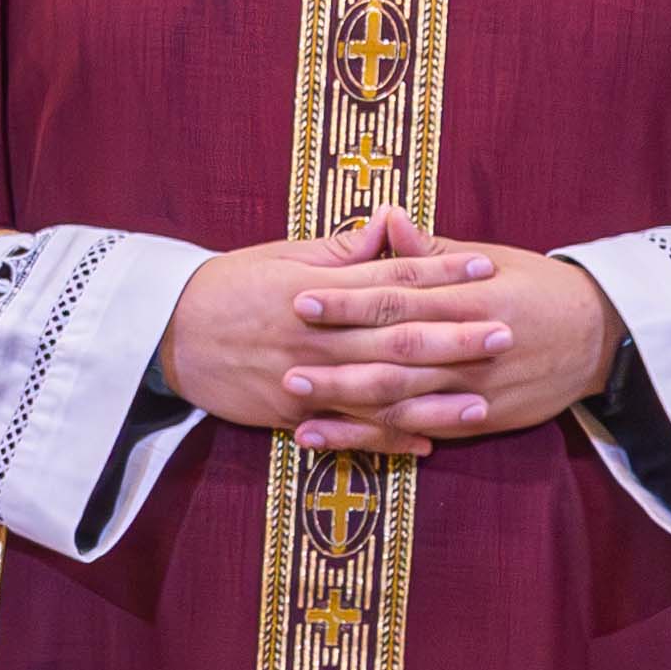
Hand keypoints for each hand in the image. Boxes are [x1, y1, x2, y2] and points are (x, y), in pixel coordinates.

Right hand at [159, 210, 505, 456]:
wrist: (165, 334)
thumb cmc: (224, 286)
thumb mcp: (278, 256)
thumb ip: (338, 251)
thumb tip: (387, 226)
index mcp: (317, 289)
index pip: (390, 277)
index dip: (440, 271)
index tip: (484, 265)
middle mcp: (317, 335)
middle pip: (398, 336)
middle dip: (455, 335)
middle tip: (505, 331)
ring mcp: (306, 378)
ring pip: (381, 391)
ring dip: (435, 397)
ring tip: (484, 399)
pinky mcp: (291, 413)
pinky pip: (347, 431)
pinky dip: (387, 440)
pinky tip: (428, 444)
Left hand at [277, 227, 621, 453]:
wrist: (601, 337)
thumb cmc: (537, 288)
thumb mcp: (489, 260)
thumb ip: (430, 251)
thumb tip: (385, 217)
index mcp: (466, 298)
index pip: (397, 298)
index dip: (347, 301)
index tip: (300, 297)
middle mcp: (468, 346)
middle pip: (393, 354)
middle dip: (337, 359)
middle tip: (284, 361)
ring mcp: (474, 388)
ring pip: (403, 400)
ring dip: (348, 405)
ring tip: (297, 407)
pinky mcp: (479, 419)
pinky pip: (421, 429)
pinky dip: (378, 438)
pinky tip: (336, 440)